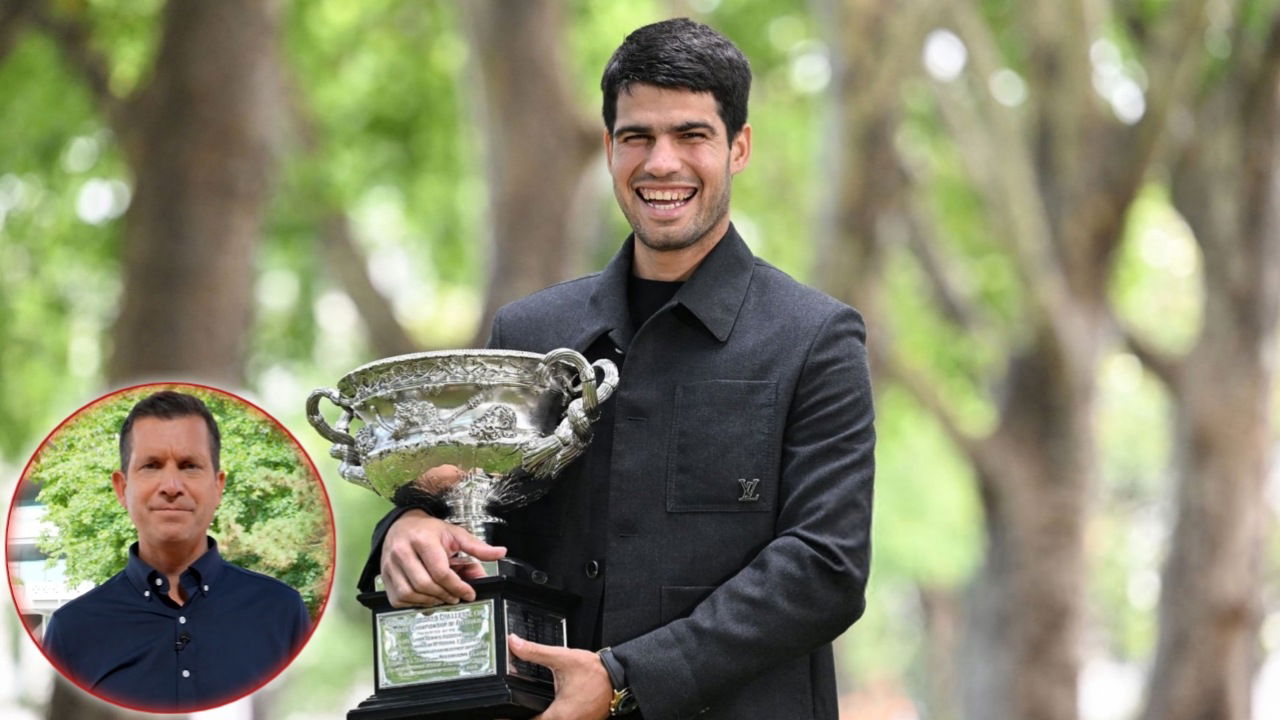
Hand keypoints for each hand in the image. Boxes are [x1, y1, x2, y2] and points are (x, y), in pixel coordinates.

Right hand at [380, 509, 505, 607]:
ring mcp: (389, 565)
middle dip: (445, 595)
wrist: (402, 526)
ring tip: (443, 597)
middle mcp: (402, 551)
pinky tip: (426, 598)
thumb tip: (500, 553)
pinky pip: (398, 599)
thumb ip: (477, 547)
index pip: (440, 571)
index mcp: (422, 539)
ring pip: (410, 594)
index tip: (469, 593)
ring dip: (430, 601)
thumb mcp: (455, 534)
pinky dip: (414, 603)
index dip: (457, 586)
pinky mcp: (384, 577)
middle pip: (425, 584)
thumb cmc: (429, 531)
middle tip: (456, 597)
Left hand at [508, 634, 611, 719]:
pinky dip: (548, 717)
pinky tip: (543, 710)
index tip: (499, 715)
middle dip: (522, 717)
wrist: (619, 677)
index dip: (510, 719)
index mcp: (558, 715)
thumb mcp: (562, 658)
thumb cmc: (595, 672)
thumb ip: (536, 652)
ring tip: (521, 711)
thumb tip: (514, 643)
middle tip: (506, 713)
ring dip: (536, 717)